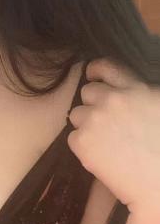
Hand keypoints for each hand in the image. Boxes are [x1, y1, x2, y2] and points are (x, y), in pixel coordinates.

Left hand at [67, 58, 159, 215]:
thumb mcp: (158, 108)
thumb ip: (142, 97)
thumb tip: (126, 96)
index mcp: (137, 88)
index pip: (106, 66)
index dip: (95, 71)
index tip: (92, 76)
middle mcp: (113, 99)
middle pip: (87, 92)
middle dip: (94, 105)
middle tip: (108, 125)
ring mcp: (95, 119)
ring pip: (77, 114)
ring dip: (87, 126)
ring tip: (106, 143)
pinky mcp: (83, 141)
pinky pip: (73, 138)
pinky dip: (83, 147)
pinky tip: (102, 157)